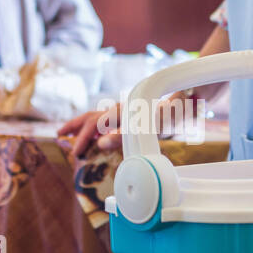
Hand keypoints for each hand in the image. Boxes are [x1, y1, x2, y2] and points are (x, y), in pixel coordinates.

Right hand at [59, 91, 206, 156]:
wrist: (189, 99)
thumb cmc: (173, 113)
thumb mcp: (153, 126)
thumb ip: (126, 136)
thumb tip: (101, 143)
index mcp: (123, 110)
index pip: (96, 123)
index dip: (84, 138)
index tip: (77, 153)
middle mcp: (121, 108)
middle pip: (91, 118)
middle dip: (77, 131)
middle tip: (65, 145)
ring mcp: (124, 110)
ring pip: (95, 116)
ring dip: (80, 126)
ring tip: (64, 135)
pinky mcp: (129, 115)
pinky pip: (105, 120)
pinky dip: (92, 127)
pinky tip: (90, 137)